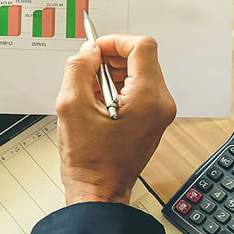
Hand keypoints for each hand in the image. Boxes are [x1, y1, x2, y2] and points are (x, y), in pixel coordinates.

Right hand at [55, 35, 175, 205]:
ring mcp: (160, 113)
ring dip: (113, 73)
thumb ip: (79, 68)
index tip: (95, 49)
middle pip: (142, 58)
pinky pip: (139, 90)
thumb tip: (88, 51)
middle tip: (87, 71)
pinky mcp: (153, 120)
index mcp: (148, 97)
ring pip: (140, 73)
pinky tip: (98, 103)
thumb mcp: (72, 106)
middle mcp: (161, 103)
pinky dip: (118, 88)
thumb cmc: (90, 161)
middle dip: (111, 59)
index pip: (142, 46)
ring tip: (90, 91)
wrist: (99, 192)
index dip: (115, 41)